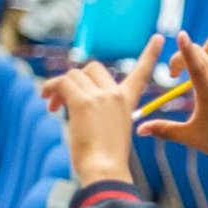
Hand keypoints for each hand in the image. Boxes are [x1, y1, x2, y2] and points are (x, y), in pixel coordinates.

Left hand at [41, 35, 161, 185]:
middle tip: (63, 98)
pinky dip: (50, 89)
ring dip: (59, 87)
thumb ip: (100, 111)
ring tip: (53, 105)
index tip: (159, 37)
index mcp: (128, 101)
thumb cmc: (106, 158)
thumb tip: (71, 104)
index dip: (150, 54)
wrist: (105, 170)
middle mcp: (116, 94)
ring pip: (74, 75)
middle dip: (76, 79)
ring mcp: (100, 96)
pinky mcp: (82, 102)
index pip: (142, 72)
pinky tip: (48, 102)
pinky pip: (62, 83)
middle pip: (93, 67)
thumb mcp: (111, 129)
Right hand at [137, 31, 207, 179]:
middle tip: (176, 76)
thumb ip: (164, 130)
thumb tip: (139, 130)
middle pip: (199, 50)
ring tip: (199, 66)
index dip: (185, 48)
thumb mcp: (191, 137)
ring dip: (204, 49)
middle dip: (181, 58)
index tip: (180, 35)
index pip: (195, 63)